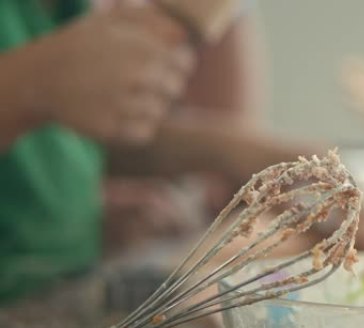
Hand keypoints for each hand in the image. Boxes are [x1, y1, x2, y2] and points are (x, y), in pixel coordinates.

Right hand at [33, 5, 194, 143]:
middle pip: (176, 89)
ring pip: (161, 112)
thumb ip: (151, 22)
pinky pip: (144, 133)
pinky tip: (122, 114)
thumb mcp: (112, 20)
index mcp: (140, 49)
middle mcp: (134, 76)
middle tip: (141, 82)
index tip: (161, 65)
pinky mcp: (110, 128)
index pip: (185, 62)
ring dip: (151, 106)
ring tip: (127, 97)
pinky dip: (138, 126)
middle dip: (164, 86)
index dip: (177, 64)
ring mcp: (121, 104)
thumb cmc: (84, 45)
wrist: (41, 76)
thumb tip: (182, 37)